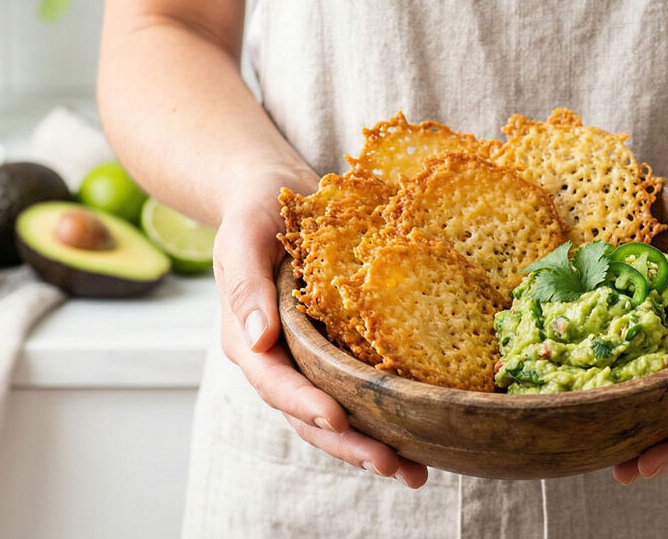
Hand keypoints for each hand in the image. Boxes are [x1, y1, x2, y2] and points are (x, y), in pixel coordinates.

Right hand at [214, 187, 427, 488]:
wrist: (277, 194)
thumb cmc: (256, 211)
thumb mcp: (243, 236)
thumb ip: (245, 286)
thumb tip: (256, 341)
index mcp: (248, 339)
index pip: (276, 382)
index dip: (305, 404)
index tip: (338, 420)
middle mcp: (280, 359)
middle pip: (310, 416)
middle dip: (350, 446)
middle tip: (392, 467)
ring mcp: (310, 359)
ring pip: (338, 414)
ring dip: (373, 446)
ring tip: (415, 472)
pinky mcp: (338, 351)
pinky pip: (360, 389)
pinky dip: (386, 414)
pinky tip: (424, 433)